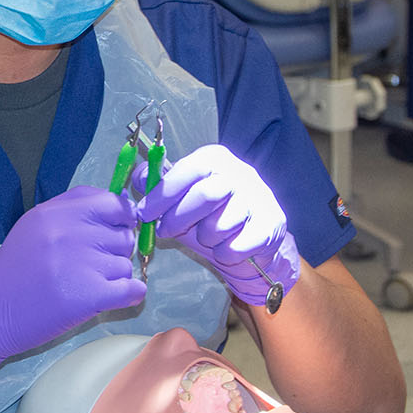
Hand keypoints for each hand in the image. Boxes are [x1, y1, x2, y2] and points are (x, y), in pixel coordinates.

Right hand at [0, 186, 143, 386]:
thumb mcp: (35, 224)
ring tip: (88, 284)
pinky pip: (132, 289)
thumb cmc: (15, 269)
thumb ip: (72, 210)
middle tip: (93, 266)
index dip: (120, 219)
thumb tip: (119, 208)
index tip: (114, 231)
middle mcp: (70, 232)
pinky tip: (114, 297)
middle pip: (123, 236)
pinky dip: (130, 295)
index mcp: (56, 212)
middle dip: (115, 252)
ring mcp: (81, 263)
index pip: (113, 203)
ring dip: (114, 277)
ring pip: (126, 265)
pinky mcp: (90, 295)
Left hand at [137, 144, 299, 309]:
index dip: (163, 193)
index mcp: (216, 159)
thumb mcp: (182, 199)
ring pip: (221, 224)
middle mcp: (242, 172)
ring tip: (204, 238)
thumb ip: (160, 186)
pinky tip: (223, 251)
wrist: (253, 243)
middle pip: (206, 195)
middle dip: (179, 218)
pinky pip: (237, 246)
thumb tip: (140, 176)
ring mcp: (260, 197)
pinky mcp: (272, 224)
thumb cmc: (210, 217)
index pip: (188, 169)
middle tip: (165, 231)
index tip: (144, 213)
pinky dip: (224, 253)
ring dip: (205, 238)